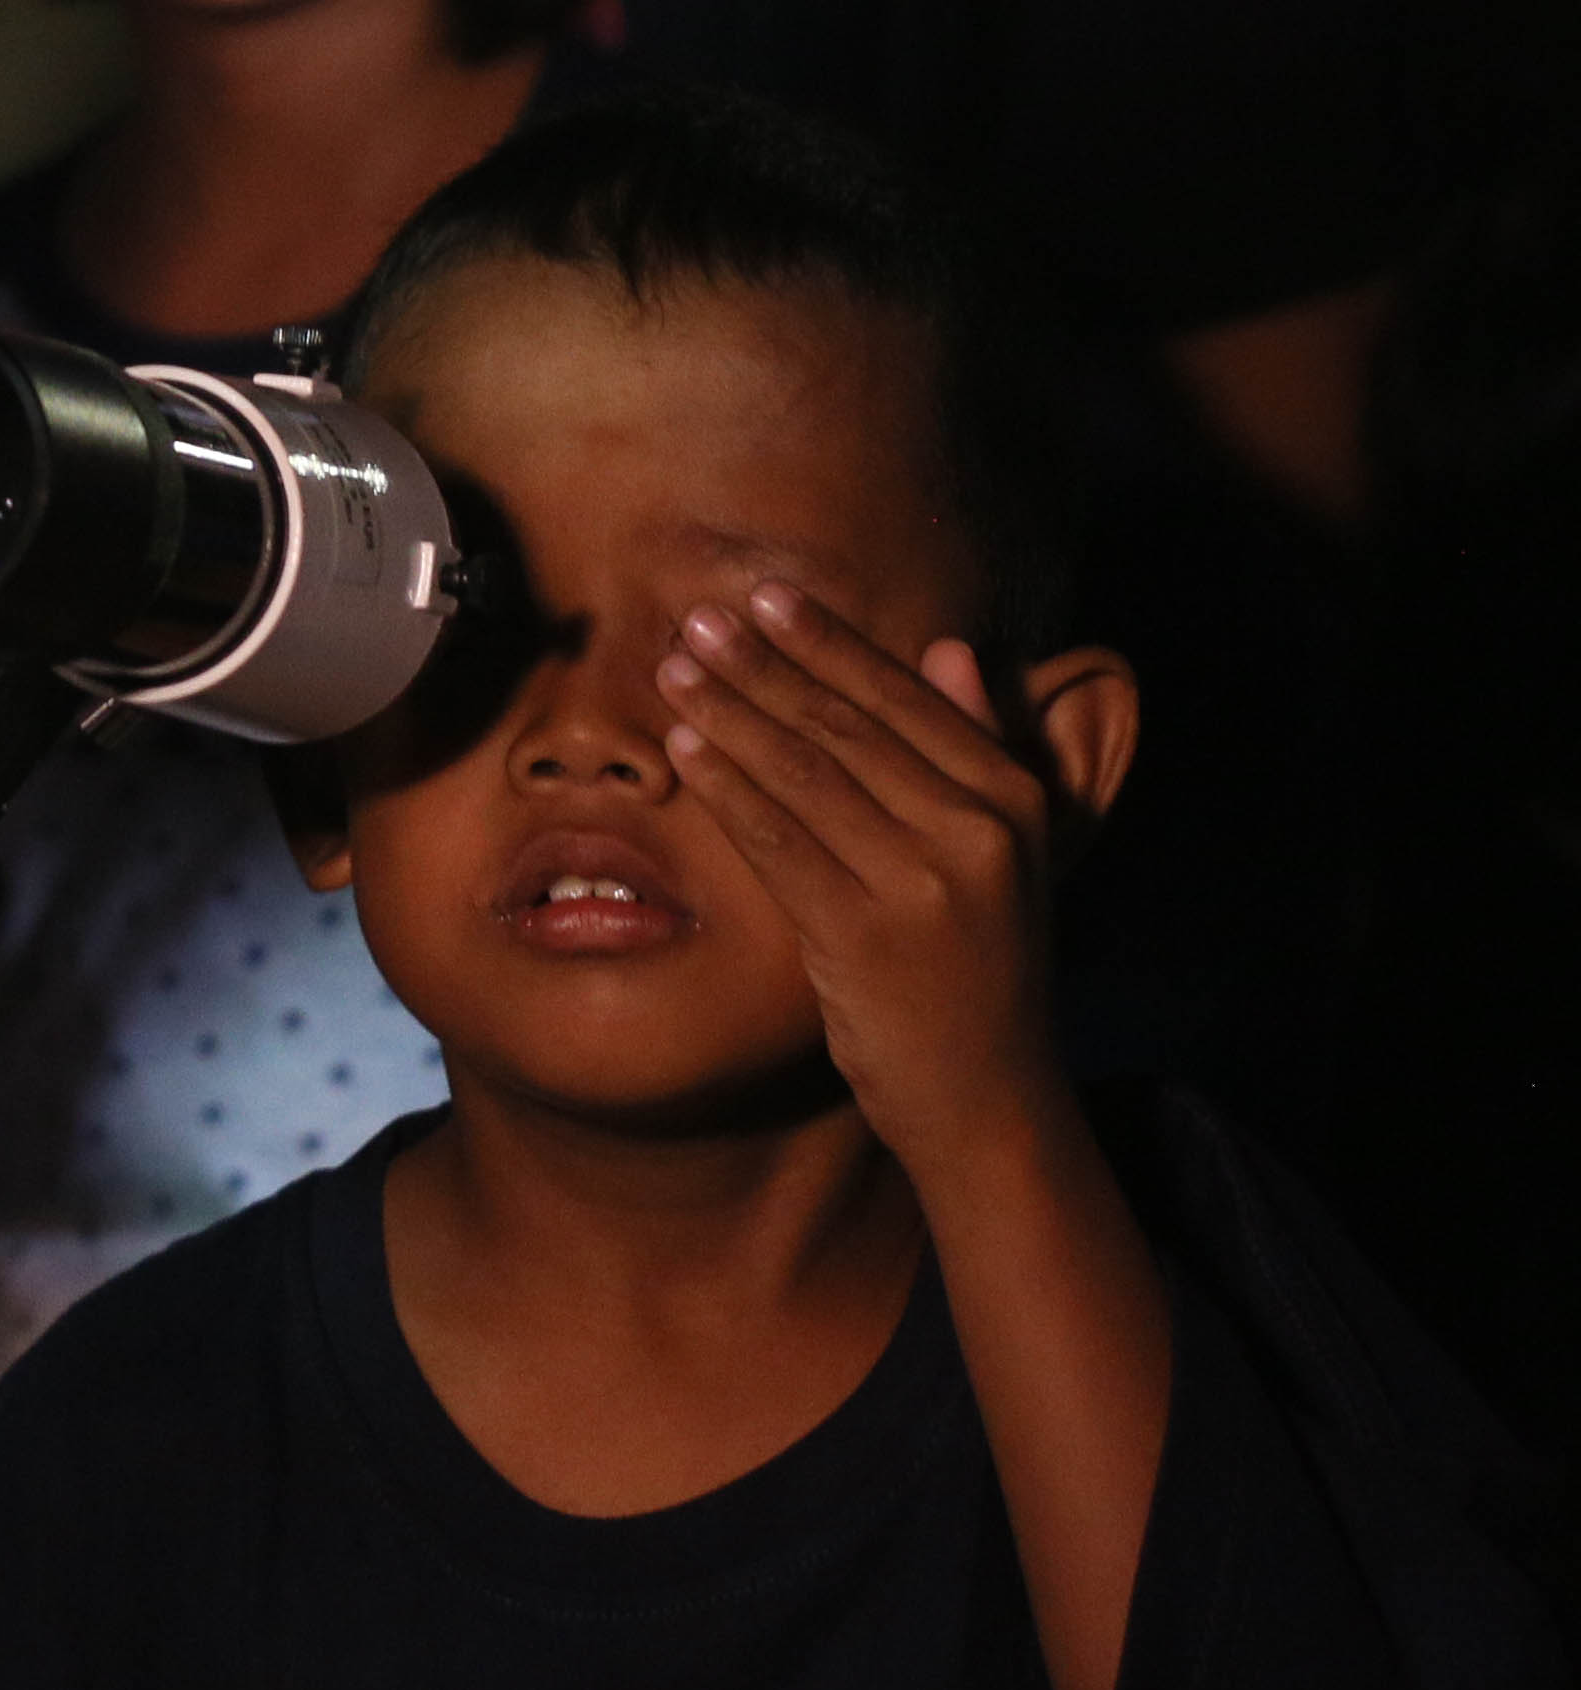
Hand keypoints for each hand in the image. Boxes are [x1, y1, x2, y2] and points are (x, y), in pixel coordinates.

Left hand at [658, 580, 1075, 1170]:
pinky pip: (778, 842)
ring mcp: (922, 885)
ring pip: (804, 775)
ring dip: (729, 714)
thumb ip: (978, 745)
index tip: (767, 595)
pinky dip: (726, 789)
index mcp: (1015, 800)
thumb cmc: (981, 961)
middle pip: (846, 728)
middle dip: (764, 667)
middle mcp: (977, 833)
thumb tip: (950, 645)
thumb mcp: (1006, 851)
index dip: (830, 644)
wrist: (988, 1094)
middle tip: (699, 617)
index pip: (906, 700)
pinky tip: (683, 750)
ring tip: (674, 667)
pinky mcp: (862, 934)